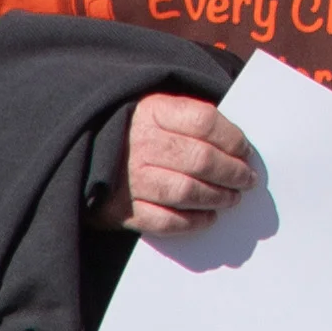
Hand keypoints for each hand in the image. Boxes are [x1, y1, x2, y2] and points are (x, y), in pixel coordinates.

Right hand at [115, 93, 257, 236]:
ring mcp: (130, 178)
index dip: (233, 139)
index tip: (246, 151)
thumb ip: (194, 121)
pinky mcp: (122, 209)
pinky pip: (165, 221)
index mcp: (154, 111)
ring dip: (217, 197)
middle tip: (247, 180)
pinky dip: (192, 222)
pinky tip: (207, 217)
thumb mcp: (160, 109)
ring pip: (186, 192)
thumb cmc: (137, 129)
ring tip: (231, 198)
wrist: (84, 148)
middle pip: (201, 160)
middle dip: (232, 172)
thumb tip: (240, 148)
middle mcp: (142, 144)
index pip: (205, 122)